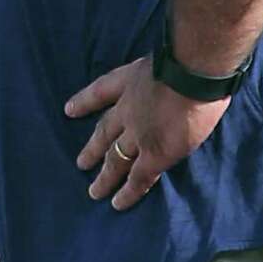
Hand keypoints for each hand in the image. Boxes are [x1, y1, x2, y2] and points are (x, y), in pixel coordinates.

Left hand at [65, 58, 229, 211]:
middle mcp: (127, 110)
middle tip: (81, 163)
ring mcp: (137, 135)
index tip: (69, 109)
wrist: (193, 73)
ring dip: (105, 176)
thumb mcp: (162, 59)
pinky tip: (116, 204)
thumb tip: (173, 80)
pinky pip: (138, 179)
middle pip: (104, 131)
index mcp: (129, 81)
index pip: (101, 91)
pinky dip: (127, 193)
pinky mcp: (154, 156)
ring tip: (94, 191)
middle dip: (93, 148)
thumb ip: (161, 74)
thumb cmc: (187, 58)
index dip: (84, 101)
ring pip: (115, 159)